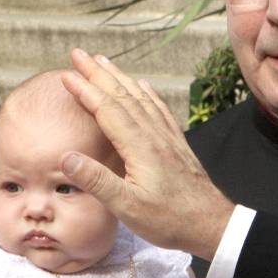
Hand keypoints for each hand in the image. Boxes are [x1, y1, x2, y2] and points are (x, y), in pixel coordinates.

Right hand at [59, 49, 234, 257]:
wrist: (211, 224)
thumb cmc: (169, 219)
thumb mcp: (127, 207)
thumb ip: (97, 180)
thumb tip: (66, 156)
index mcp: (139, 146)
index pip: (107, 109)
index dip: (85, 90)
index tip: (66, 74)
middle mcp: (153, 134)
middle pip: (122, 95)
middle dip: (98, 73)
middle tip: (79, 54)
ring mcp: (166, 136)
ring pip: (140, 97)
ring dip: (119, 77)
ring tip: (103, 61)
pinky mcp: (175, 143)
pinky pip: (158, 109)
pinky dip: (146, 93)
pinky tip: (143, 86)